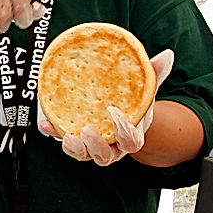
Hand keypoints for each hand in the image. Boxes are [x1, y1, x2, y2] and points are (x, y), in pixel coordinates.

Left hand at [39, 49, 174, 165]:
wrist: (122, 110)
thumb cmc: (134, 102)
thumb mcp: (144, 89)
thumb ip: (154, 75)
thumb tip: (166, 55)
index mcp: (130, 135)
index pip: (131, 141)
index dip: (123, 131)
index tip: (114, 112)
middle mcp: (112, 146)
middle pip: (105, 156)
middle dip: (96, 146)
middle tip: (87, 130)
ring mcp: (91, 146)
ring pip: (84, 155)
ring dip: (74, 148)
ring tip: (67, 136)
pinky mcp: (74, 138)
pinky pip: (62, 138)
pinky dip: (53, 132)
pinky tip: (46, 123)